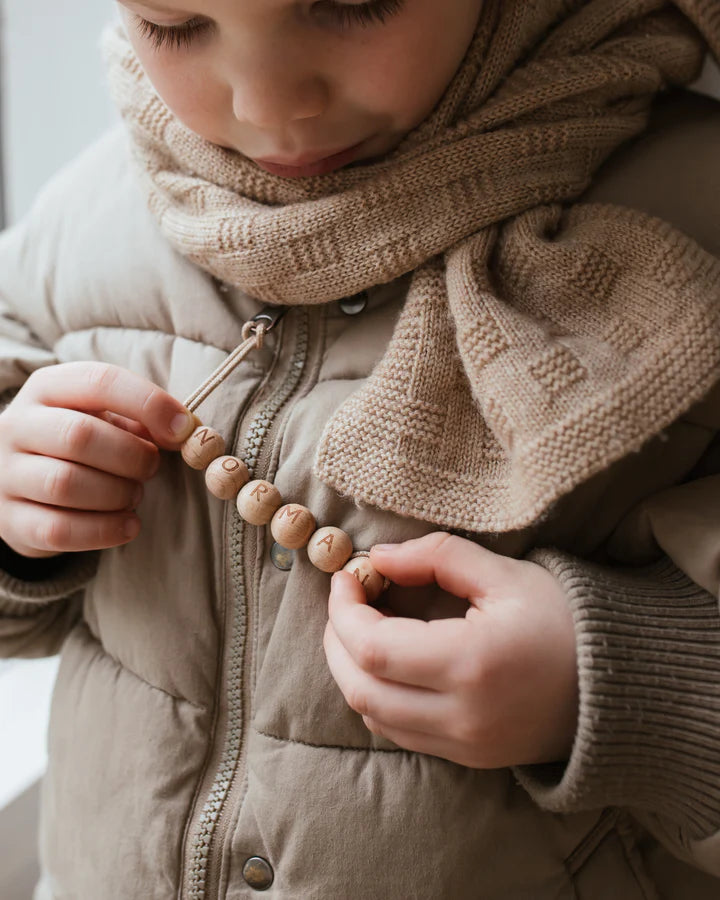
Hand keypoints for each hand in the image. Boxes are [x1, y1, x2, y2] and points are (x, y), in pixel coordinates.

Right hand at [0, 362, 195, 557]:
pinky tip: (128, 525)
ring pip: (65, 484)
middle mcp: (17, 425)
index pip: (99, 381)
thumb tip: (184, 430)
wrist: (22, 484)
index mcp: (47, 388)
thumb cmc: (77, 445)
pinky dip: (104, 530)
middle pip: (79, 435)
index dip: (148, 403)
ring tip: (133, 495)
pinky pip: (58, 529)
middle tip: (151, 467)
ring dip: (117, 494)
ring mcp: (7, 474)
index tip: (184, 428)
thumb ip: (140, 419)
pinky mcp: (11, 520)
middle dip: (131, 456)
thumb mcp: (103, 418)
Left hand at [324, 532, 578, 767]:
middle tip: (346, 600)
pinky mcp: (468, 758)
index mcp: (472, 664)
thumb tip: (379, 558)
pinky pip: (398, 733)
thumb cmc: (565, 620)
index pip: (372, 647)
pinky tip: (386, 662)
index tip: (348, 576)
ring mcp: (464, 745)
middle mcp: (462, 716)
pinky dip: (376, 696)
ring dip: (351, 670)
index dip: (345, 610)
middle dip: (336, 640)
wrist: (618, 685)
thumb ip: (436, 557)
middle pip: (361, 688)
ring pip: (373, 716)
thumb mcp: (505, 573)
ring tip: (361, 625)